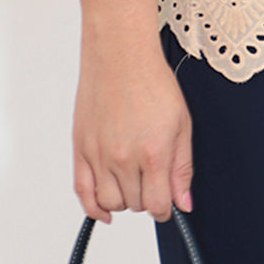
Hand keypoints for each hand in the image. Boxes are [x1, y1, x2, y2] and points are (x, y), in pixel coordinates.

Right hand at [72, 33, 192, 222]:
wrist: (120, 55)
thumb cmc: (152, 82)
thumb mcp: (182, 123)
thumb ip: (182, 167)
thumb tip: (183, 203)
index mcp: (153, 152)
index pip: (157, 205)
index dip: (165, 208)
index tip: (167, 202)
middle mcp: (123, 158)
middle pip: (135, 204)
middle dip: (147, 197)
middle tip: (152, 178)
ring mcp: (98, 154)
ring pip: (110, 203)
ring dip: (123, 200)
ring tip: (132, 181)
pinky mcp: (80, 148)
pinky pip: (82, 192)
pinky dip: (93, 207)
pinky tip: (105, 208)